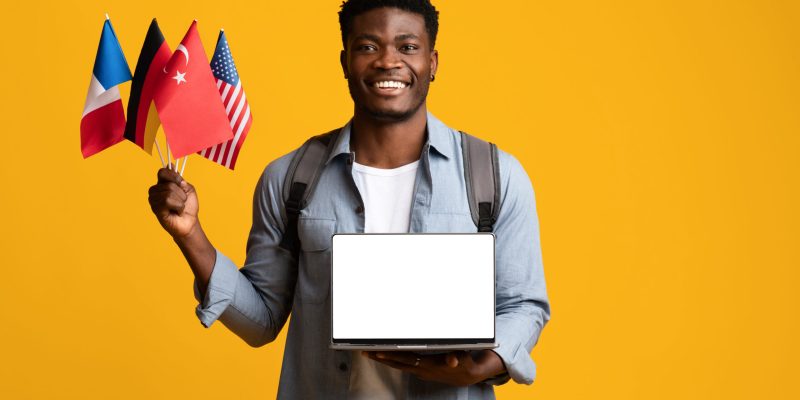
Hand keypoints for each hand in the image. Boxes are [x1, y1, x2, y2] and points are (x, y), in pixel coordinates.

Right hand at [148, 167, 198, 238]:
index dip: (174, 176)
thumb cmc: (189, 206)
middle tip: (182, 201)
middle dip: (181, 193)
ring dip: (180, 201)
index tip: (182, 183)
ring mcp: (154, 200)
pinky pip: (167, 201)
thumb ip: (180, 179)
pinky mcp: (155, 209)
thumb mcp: (188, 189)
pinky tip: (177, 212)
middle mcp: (155, 190)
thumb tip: (170, 165)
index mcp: (162, 184)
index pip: (162, 172)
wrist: (190, 222)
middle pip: (169, 184)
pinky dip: (178, 206)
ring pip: (168, 193)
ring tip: (179, 207)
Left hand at [364, 350, 505, 386]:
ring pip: (397, 365)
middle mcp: (421, 369)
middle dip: (381, 357)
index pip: (406, 359)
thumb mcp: (463, 358)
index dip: (393, 356)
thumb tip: (453, 359)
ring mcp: (419, 371)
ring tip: (370, 353)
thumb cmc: (464, 362)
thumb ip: (457, 357)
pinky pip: (402, 365)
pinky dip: (392, 360)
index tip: (380, 351)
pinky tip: (385, 356)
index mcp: (428, 364)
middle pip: (397, 363)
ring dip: (383, 360)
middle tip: (366, 352)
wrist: (467, 375)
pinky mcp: (419, 370)